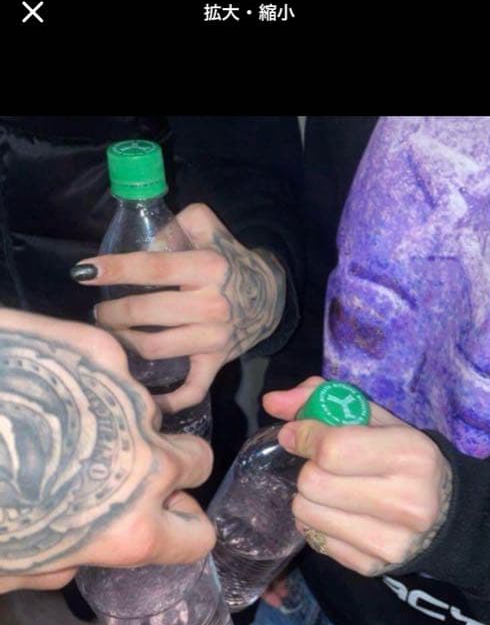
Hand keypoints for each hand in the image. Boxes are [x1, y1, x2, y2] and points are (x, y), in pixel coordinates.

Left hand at [0, 309, 214, 594]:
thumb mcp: (7, 566)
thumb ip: (53, 566)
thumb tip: (72, 558)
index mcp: (128, 528)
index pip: (198, 535)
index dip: (182, 529)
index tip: (165, 518)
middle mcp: (144, 462)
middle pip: (196, 460)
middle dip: (172, 465)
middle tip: (117, 462)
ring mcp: (126, 399)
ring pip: (147, 409)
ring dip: (119, 416)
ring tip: (56, 415)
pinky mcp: (98, 350)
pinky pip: (111, 366)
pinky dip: (86, 375)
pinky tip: (40, 380)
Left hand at [73, 203, 285, 412]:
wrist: (270, 297)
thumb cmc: (229, 261)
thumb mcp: (209, 229)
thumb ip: (178, 224)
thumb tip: (145, 237)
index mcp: (208, 267)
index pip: (153, 268)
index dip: (116, 270)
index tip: (84, 272)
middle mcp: (212, 304)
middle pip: (146, 311)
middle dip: (112, 312)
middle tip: (100, 312)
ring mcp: (214, 338)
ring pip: (155, 347)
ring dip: (124, 343)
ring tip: (112, 334)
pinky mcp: (216, 363)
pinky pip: (192, 389)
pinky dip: (169, 401)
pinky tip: (145, 400)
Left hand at [264, 376, 452, 576]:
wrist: (444, 515)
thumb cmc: (403, 458)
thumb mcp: (375, 420)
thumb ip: (323, 401)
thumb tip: (272, 402)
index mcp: (410, 456)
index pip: (331, 449)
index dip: (305, 437)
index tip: (298, 435)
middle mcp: (405, 502)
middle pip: (313, 483)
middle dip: (309, 470)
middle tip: (324, 467)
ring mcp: (390, 541)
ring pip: (306, 514)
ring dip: (308, 498)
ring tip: (331, 491)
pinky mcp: (372, 566)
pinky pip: (313, 540)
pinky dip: (317, 523)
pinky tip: (339, 514)